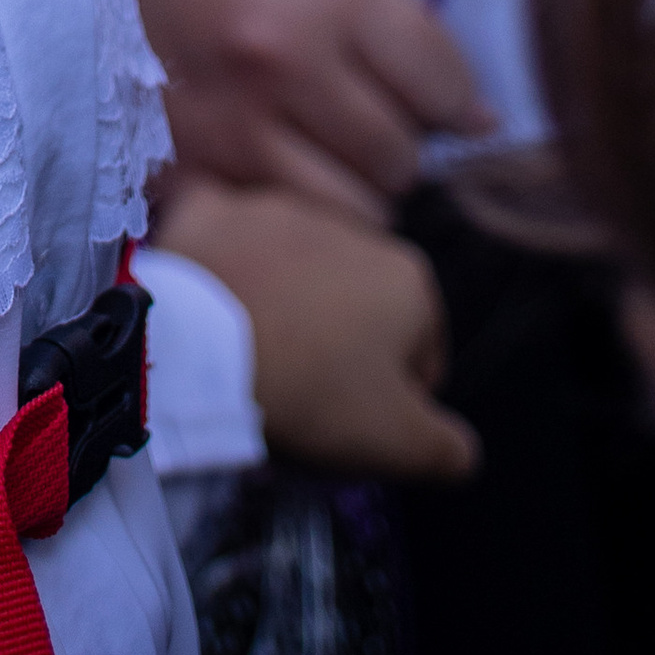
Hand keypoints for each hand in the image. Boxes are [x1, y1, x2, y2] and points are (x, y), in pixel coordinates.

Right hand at [141, 0, 490, 222]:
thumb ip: (405, 37)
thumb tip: (482, 122)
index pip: (438, 83)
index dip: (460, 103)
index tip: (455, 108)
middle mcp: (286, 63)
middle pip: (398, 156)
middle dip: (401, 146)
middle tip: (377, 121)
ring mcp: (237, 120)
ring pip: (350, 206)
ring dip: (355, 186)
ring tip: (335, 151)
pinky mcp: (196, 159)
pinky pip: (285, 213)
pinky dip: (298, 201)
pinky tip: (288, 164)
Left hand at [156, 173, 480, 483]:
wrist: (195, 347)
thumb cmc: (311, 391)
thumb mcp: (401, 445)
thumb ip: (449, 449)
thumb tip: (460, 448)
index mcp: (408, 276)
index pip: (422, 353)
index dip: (397, 403)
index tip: (357, 430)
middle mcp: (349, 225)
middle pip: (359, 304)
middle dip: (341, 347)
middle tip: (305, 399)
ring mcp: (276, 207)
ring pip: (296, 269)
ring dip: (288, 306)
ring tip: (257, 361)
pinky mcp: (211, 206)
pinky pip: (228, 240)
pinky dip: (227, 267)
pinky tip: (216, 307)